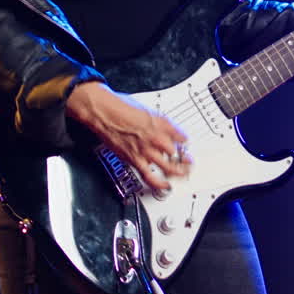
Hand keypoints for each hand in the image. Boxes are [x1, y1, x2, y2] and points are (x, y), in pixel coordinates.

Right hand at [66, 82, 190, 189]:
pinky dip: (160, 183)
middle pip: (178, 153)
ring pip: (169, 166)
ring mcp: (146, 150)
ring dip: (178, 171)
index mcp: (161, 124)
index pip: (181, 136)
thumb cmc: (120, 107)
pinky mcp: (135, 160)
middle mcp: (156, 137)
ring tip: (183, 174)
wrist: (104, 112)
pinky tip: (166, 185)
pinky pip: (151, 176)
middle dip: (185, 159)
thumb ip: (159, 122)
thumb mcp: (146, 110)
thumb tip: (167, 128)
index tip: (185, 145)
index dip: (185, 142)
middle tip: (189, 161)